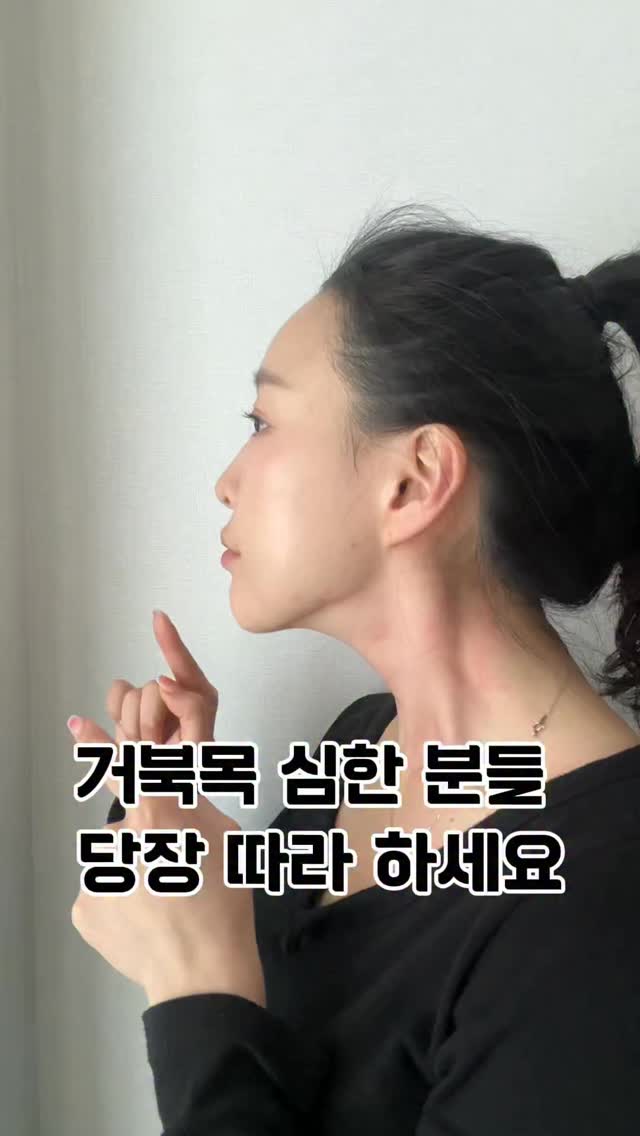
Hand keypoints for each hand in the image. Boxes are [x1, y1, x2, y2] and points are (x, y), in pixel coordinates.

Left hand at [69, 610, 265, 1008]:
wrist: (202, 974)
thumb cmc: (224, 901)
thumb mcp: (226, 835)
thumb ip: (194, 803)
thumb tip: (176, 797)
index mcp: (159, 812)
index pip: (130, 764)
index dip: (103, 741)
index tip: (77, 723)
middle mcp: (120, 835)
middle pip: (129, 823)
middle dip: (148, 840)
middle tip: (173, 871)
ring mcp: (96, 874)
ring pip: (117, 860)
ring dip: (136, 873)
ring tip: (165, 905)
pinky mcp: (84, 907)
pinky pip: (103, 892)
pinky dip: (121, 902)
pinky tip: (145, 921)